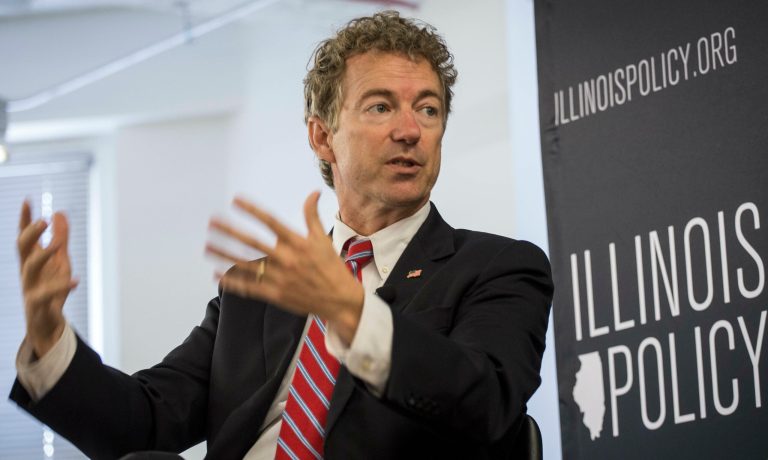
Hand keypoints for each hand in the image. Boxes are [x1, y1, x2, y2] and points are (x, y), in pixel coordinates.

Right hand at [17, 201, 76, 356]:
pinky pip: (47, 294)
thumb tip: (60, 212)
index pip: (24, 236)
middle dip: (31, 233)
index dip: (25, 219)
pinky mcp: (38, 305)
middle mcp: (26, 271)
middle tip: (44, 219)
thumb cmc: (51, 288)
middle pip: (21, 248)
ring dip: (43, 255)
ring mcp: (29, 288)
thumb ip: (60, 237)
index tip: (27, 199)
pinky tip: (75, 280)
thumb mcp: (59, 261)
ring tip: (58, 244)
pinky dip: (62, 286)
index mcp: (30, 259)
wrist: (45, 324)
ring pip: (30, 269)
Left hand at [206, 191, 363, 343]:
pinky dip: (232, 282)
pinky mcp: (275, 295)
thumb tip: (313, 193)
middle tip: (212, 222)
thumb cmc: (331, 267)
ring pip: (245, 265)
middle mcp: (286, 259)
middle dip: (230, 231)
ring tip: (207, 247)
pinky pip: (249, 287)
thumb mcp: (323, 239)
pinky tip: (217, 275)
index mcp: (297, 243)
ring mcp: (279, 278)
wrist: (340, 300)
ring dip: (224, 255)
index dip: (252, 210)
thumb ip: (312, 216)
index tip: (235, 200)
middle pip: (251, 242)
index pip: (270, 221)